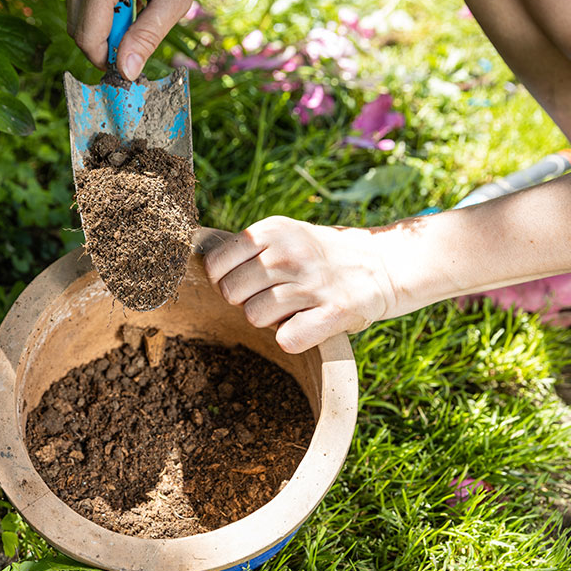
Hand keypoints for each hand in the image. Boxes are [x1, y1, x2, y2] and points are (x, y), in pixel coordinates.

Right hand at [64, 0, 204, 80]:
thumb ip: (149, 35)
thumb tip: (126, 72)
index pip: (88, 38)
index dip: (107, 59)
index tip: (129, 65)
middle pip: (77, 29)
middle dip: (106, 41)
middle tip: (137, 31)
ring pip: (76, 13)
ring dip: (102, 21)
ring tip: (134, 1)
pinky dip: (99, 4)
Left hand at [203, 216, 396, 353]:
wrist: (380, 264)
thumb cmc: (315, 256)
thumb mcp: (282, 235)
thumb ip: (244, 247)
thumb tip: (191, 259)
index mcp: (272, 230)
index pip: (216, 264)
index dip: (223, 279)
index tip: (244, 282)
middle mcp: (290, 253)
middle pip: (231, 293)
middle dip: (245, 300)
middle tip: (271, 296)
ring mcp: (312, 283)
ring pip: (254, 316)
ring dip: (269, 320)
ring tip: (292, 307)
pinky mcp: (335, 312)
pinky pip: (287, 339)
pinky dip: (293, 339)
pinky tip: (307, 324)